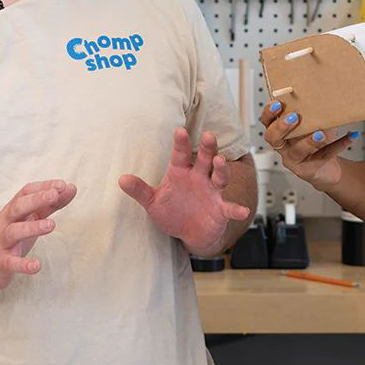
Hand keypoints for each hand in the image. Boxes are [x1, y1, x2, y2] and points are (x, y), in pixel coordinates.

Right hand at [0, 179, 76, 290]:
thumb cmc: (8, 236)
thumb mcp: (28, 218)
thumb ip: (49, 205)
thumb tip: (70, 188)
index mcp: (14, 210)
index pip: (26, 192)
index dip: (43, 187)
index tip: (62, 185)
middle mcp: (5, 222)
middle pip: (18, 207)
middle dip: (36, 199)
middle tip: (55, 194)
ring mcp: (1, 242)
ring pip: (14, 231)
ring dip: (33, 227)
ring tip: (51, 224)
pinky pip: (10, 263)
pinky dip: (23, 264)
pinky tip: (36, 266)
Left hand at [119, 128, 250, 254]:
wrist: (190, 234)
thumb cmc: (172, 213)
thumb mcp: (153, 202)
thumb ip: (140, 191)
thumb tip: (121, 179)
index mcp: (181, 172)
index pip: (180, 154)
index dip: (181, 143)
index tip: (180, 131)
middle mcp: (199, 178)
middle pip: (204, 159)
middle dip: (207, 148)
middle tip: (208, 135)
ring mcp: (212, 192)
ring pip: (219, 177)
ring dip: (222, 169)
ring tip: (220, 162)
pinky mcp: (221, 210)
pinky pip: (230, 208)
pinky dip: (237, 209)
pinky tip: (242, 211)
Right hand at [258, 100, 359, 189]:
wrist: (327, 167)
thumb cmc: (317, 141)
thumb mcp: (313, 124)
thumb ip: (313, 112)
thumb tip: (326, 92)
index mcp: (280, 132)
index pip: (266, 121)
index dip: (269, 112)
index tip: (278, 103)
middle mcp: (283, 146)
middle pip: (273, 137)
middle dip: (282, 126)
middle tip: (294, 117)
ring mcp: (293, 160)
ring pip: (297, 151)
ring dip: (309, 141)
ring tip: (321, 133)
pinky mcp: (307, 171)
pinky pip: (323, 157)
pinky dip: (339, 145)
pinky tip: (351, 136)